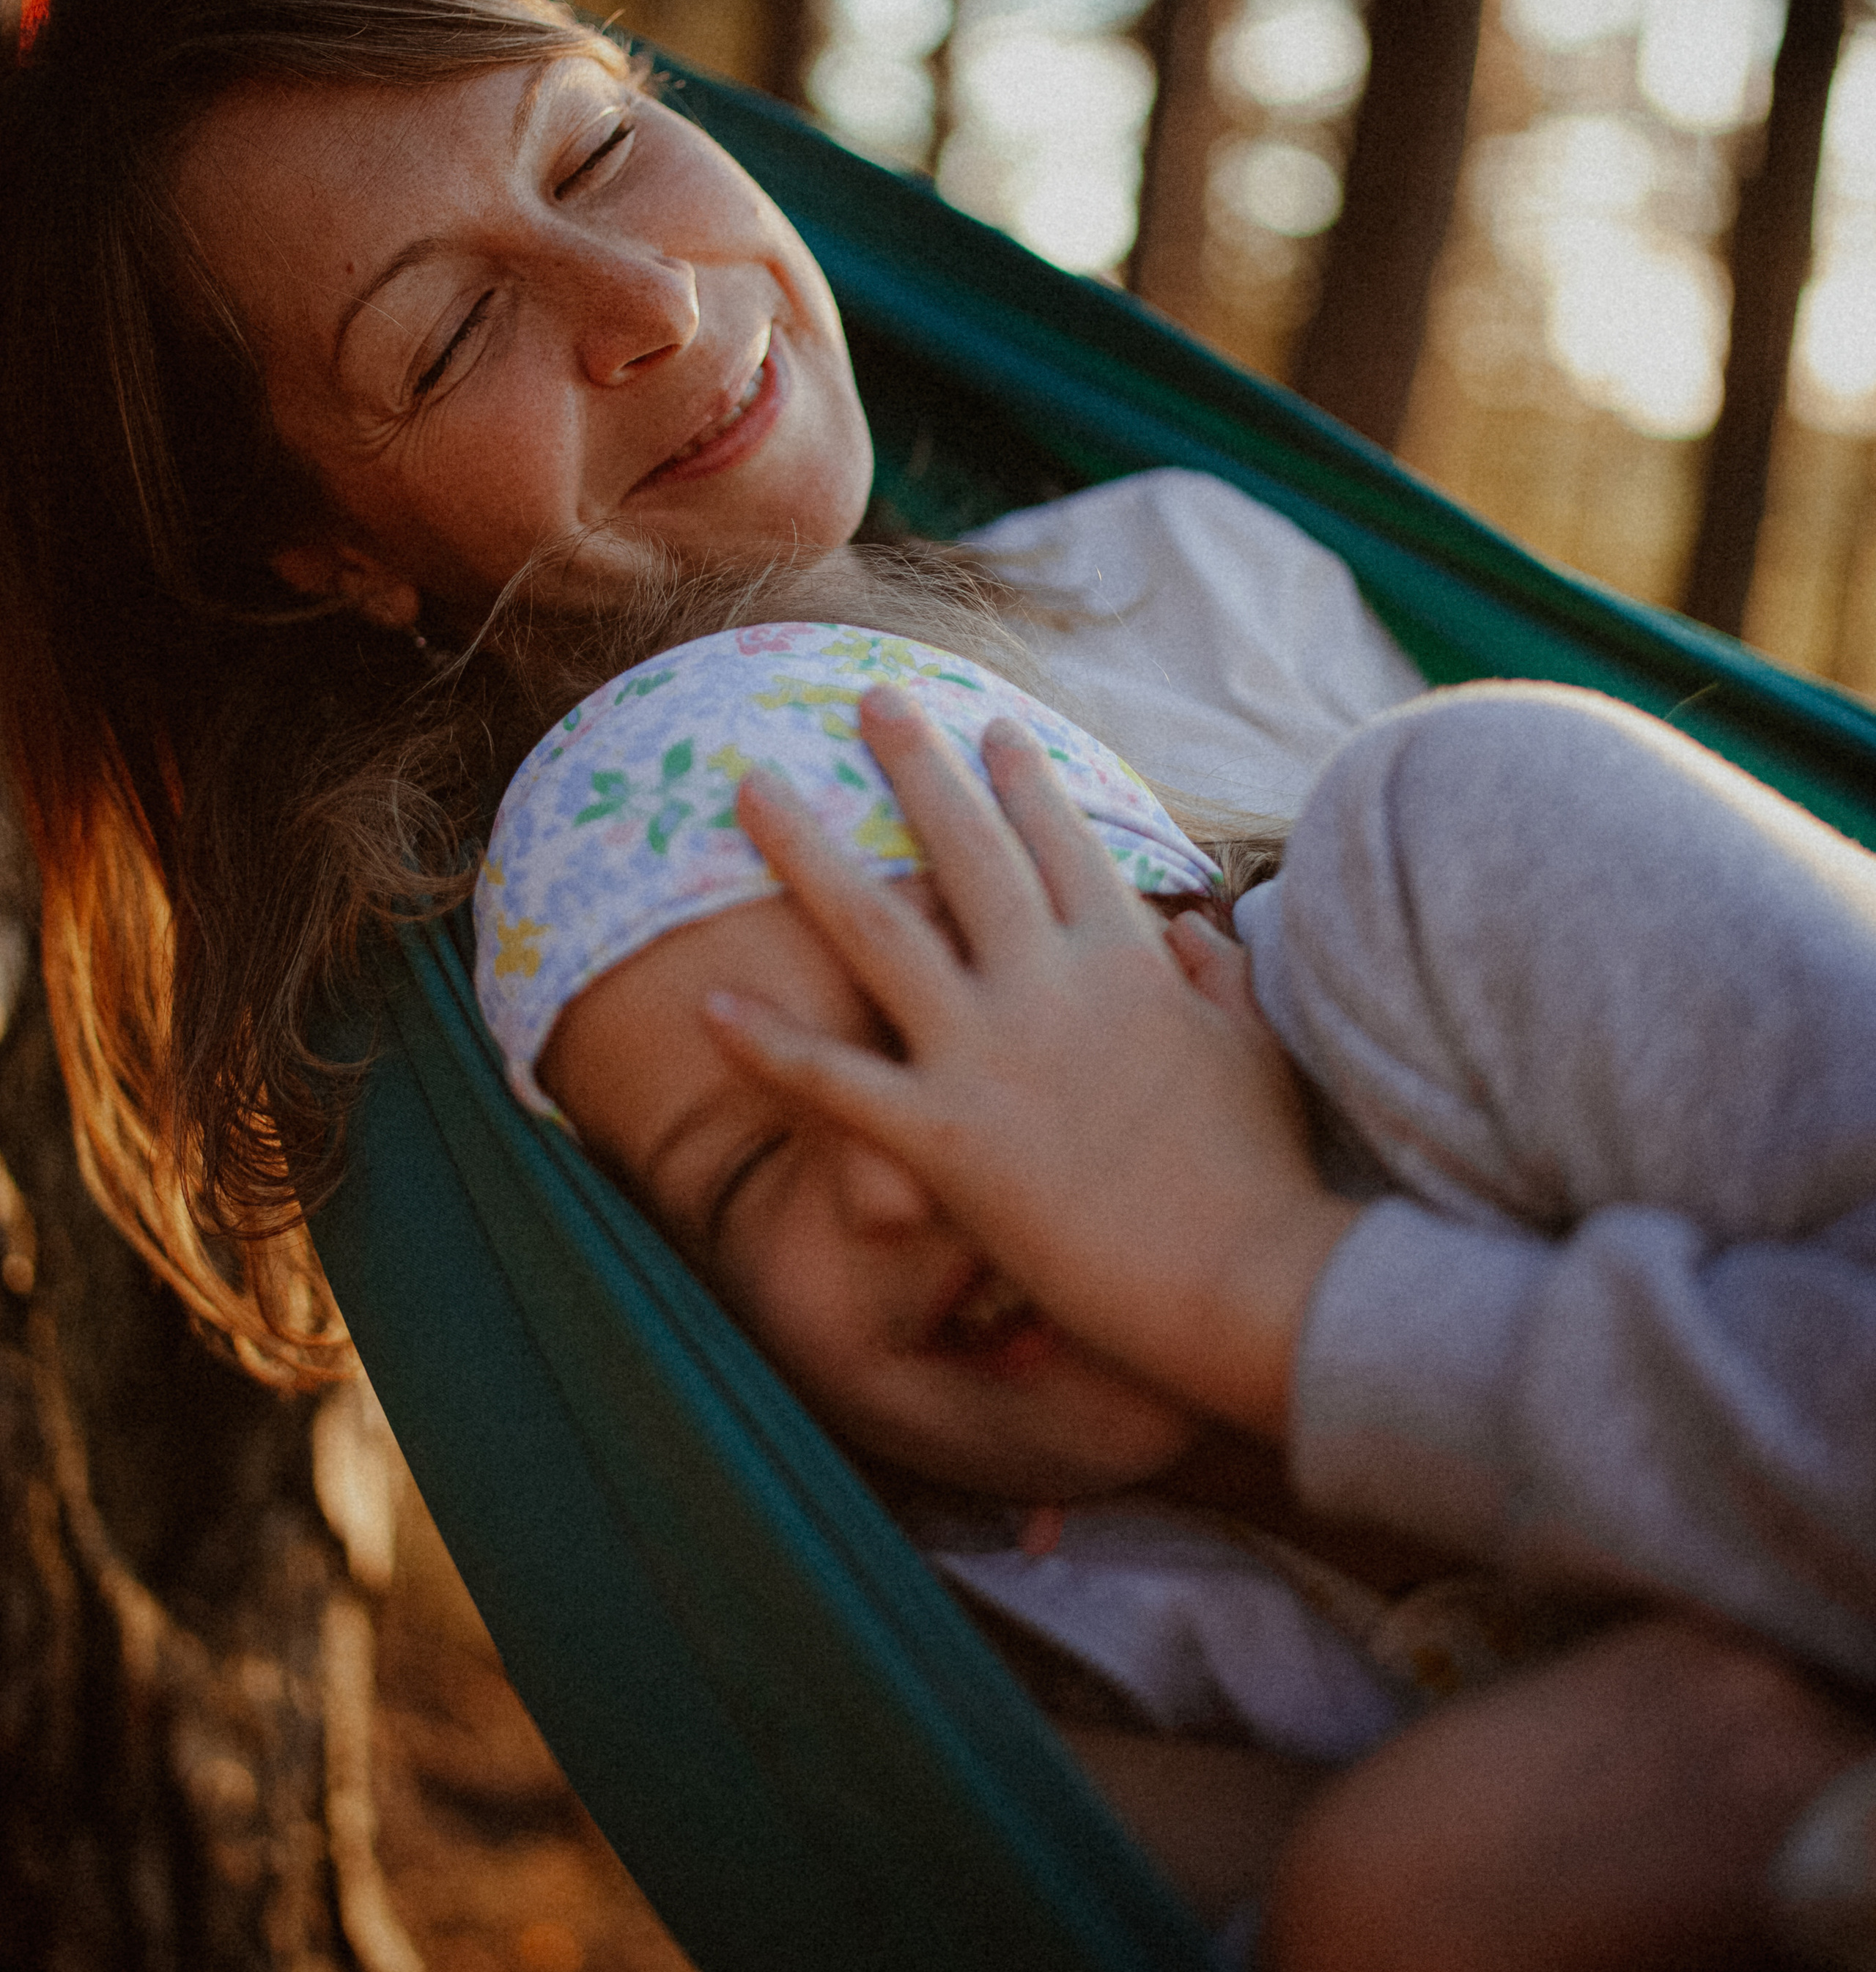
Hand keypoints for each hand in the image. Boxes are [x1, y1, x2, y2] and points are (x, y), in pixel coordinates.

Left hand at [707, 687, 1358, 1437]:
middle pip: (965, 850)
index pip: (1064, 843)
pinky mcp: (946, 1138)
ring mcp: (990, 1054)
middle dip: (913, 762)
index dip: (1023, 780)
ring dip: (805, 850)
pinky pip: (837, 1083)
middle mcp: (1049, 984)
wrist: (1246, 1274)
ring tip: (749, 785)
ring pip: (875, 928)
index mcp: (1127, 961)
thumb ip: (1219, 976)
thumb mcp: (1258, 1049)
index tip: (990, 727)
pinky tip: (709, 1004)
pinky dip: (770, 1044)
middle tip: (868, 697)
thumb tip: (1191, 929)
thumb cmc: (1263, 1172)